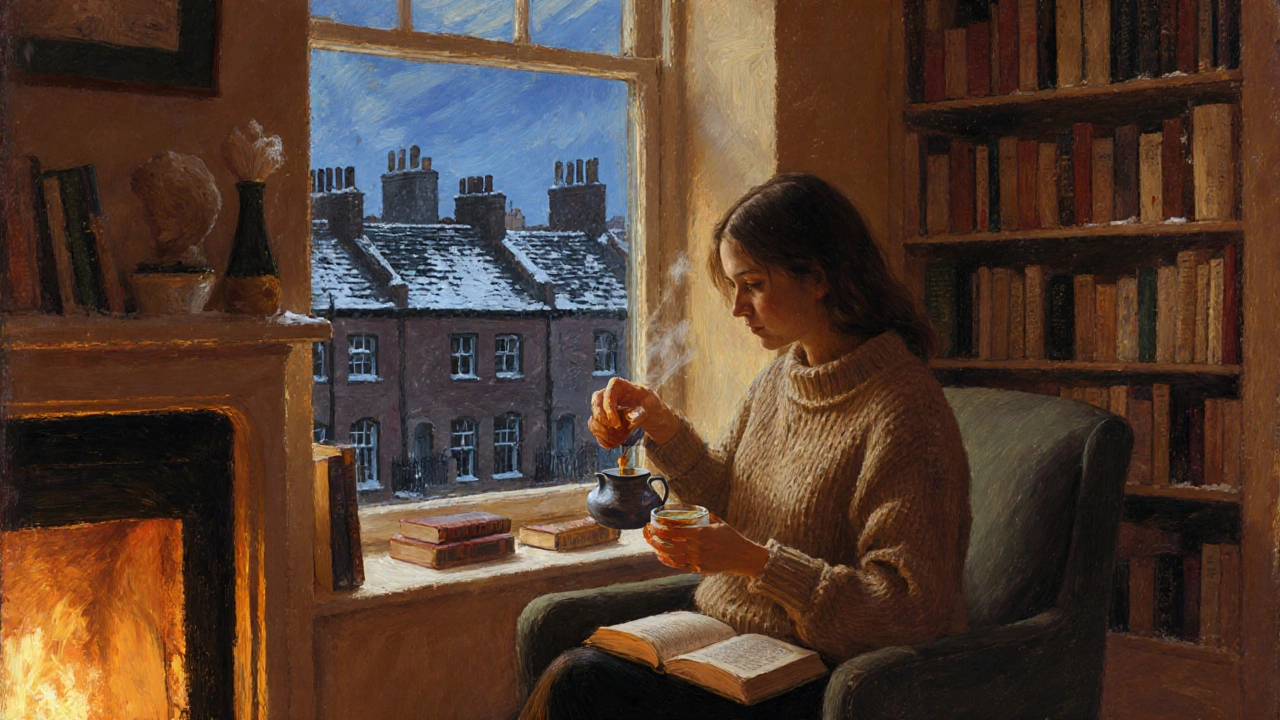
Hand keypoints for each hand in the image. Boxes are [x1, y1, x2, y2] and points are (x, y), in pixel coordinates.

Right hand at [589, 377, 678, 447]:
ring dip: (603, 433)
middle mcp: (607, 394)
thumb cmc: (649, 404)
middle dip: (603, 421)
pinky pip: (595, 429)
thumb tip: (629, 418)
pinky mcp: (602, 419)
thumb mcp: (650, 406)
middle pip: (596, 405)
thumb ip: (640, 412)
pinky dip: (602, 438)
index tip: (617, 424)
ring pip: (593, 419)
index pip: (607, 394)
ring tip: (618, 440)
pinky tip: (613, 444)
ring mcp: (602, 407)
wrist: (649, 412)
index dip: (609, 409)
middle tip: (616, 430)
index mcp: (619, 385)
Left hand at [643, 515, 770, 576]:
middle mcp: (697, 547)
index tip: (653, 526)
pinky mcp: (699, 569)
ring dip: (660, 551)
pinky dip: (669, 561)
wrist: (743, 556)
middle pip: (670, 545)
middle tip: (648, 535)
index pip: (675, 532)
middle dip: (656, 540)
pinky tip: (662, 557)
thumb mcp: (718, 523)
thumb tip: (695, 510)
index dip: (661, 530)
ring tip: (653, 545)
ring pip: (672, 556)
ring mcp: (697, 559)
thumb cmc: (731, 537)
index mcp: (701, 533)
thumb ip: (705, 516)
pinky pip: (680, 566)